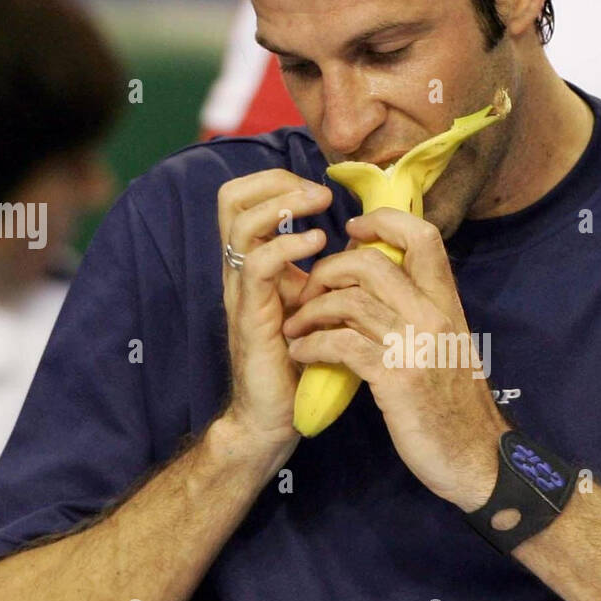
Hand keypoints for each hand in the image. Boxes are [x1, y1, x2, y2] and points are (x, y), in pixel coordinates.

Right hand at [217, 169, 331, 455]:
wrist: (272, 419)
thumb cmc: (300, 365)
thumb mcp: (315, 307)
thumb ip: (327, 273)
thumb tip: (368, 242)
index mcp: (255, 264)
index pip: (246, 198)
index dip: (280, 182)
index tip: (323, 192)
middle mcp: (241, 272)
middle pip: (232, 198)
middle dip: (276, 182)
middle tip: (319, 193)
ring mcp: (241, 293)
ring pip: (241, 223)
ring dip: (284, 205)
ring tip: (320, 208)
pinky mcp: (250, 317)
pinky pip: (258, 266)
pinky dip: (288, 246)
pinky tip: (318, 247)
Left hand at [282, 208, 510, 508]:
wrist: (477, 457)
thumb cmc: (456, 405)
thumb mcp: (447, 346)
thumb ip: (421, 313)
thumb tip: (385, 287)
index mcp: (447, 303)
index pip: (422, 236)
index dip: (382, 221)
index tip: (352, 231)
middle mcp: (434, 316)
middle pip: (371, 262)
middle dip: (328, 270)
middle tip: (308, 291)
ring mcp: (415, 346)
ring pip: (349, 302)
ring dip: (310, 311)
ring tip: (296, 326)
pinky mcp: (395, 379)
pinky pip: (341, 345)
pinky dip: (311, 345)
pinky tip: (301, 353)